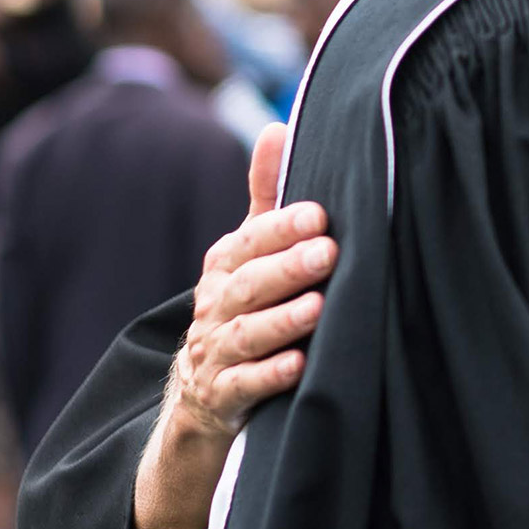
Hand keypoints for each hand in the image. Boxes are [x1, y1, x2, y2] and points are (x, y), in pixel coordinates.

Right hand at [131, 125, 338, 528]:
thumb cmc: (241, 312)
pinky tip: (300, 367)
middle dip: (286, 267)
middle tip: (329, 251)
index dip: (279, 229)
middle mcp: (214, 309)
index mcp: (223, 269)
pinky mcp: (223, 401)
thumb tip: (277, 125)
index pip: (247, 243)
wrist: (200, 403)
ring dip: (282, 320)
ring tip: (319, 307)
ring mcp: (214, 356)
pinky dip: (270, 376)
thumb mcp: (248, 257)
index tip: (318, 214)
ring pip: (246, 335)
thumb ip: (265, 199)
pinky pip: (243, 388)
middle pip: (247, 285)